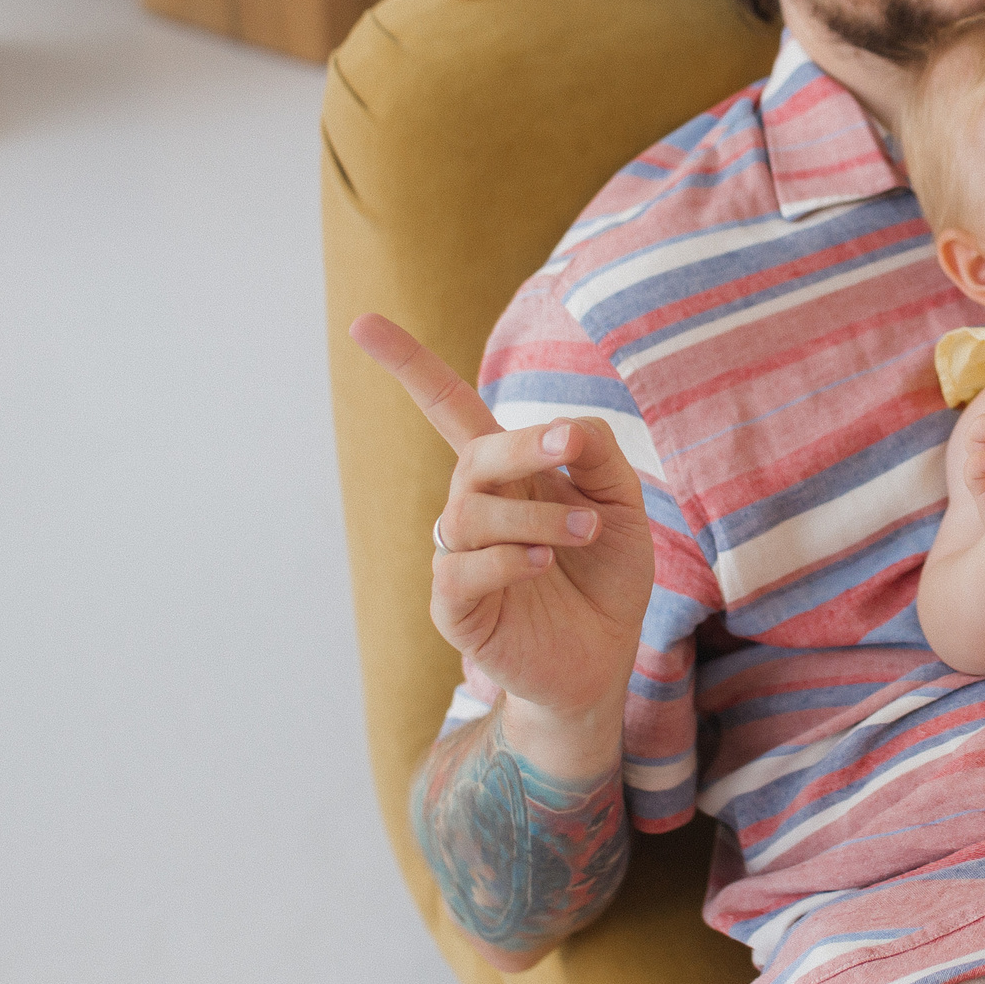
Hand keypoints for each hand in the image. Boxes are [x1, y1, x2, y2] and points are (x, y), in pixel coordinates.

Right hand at [349, 313, 655, 721]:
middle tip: (569, 448)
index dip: (408, 366)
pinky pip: (461, 568)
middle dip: (519, 443)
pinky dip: (507, 557)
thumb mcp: (622, 504)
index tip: (361, 321)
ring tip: (584, 529)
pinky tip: (541, 561)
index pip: (448, 408)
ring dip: (536, 510)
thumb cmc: (607, 577)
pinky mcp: (454, 607)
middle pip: (473, 453)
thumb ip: (598, 455)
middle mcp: (474, 508)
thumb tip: (564, 430)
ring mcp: (458, 557)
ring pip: (471, 511)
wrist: (603, 662)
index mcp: (507, 473)